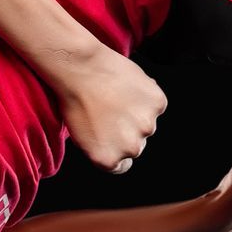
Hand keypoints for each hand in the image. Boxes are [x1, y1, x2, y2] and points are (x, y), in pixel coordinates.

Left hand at [55, 39, 169, 175]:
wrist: (81, 68)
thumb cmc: (75, 99)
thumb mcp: (82, 135)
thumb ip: (104, 146)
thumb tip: (118, 143)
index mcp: (108, 160)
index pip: (123, 164)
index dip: (116, 146)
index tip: (111, 133)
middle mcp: (130, 148)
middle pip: (136, 144)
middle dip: (128, 130)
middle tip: (111, 109)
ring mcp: (146, 126)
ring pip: (147, 123)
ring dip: (138, 112)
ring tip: (117, 95)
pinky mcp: (157, 104)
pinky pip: (155, 103)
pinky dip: (146, 94)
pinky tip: (128, 86)